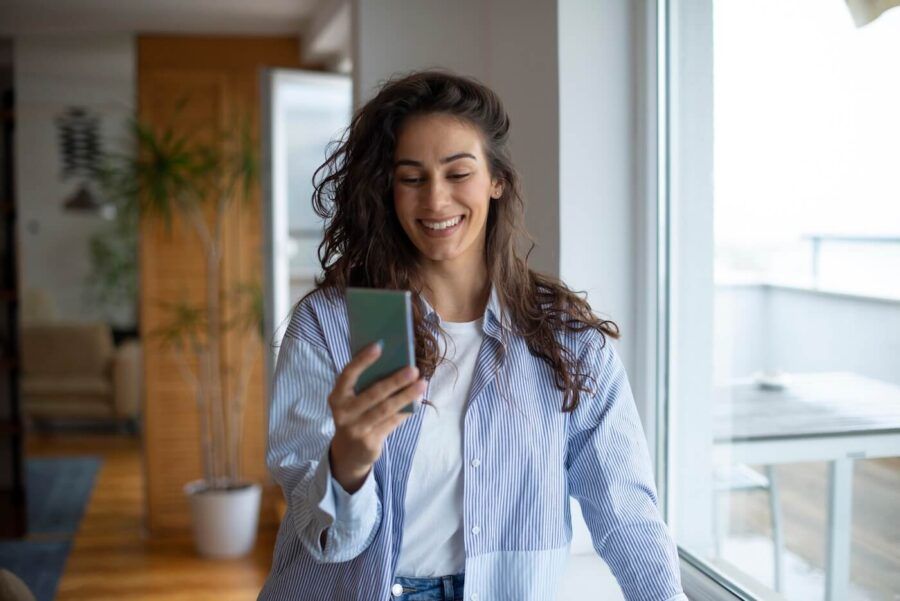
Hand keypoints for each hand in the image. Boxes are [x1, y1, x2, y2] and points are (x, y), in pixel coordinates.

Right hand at [327, 342, 424, 493]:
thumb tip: (396, 363)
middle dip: (395, 381)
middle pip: (373, 394)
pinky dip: (406, 411)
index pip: (348, 375)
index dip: (362, 360)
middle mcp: (343, 413)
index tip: (379, 346)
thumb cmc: (355, 415)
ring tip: (422, 384)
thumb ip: (366, 384)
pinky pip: (392, 423)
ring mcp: (356, 429)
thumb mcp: (352, 401)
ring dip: (406, 396)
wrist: (348, 453)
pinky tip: (417, 401)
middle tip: (413, 369)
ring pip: (385, 409)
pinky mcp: (369, 442)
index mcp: (337, 397)